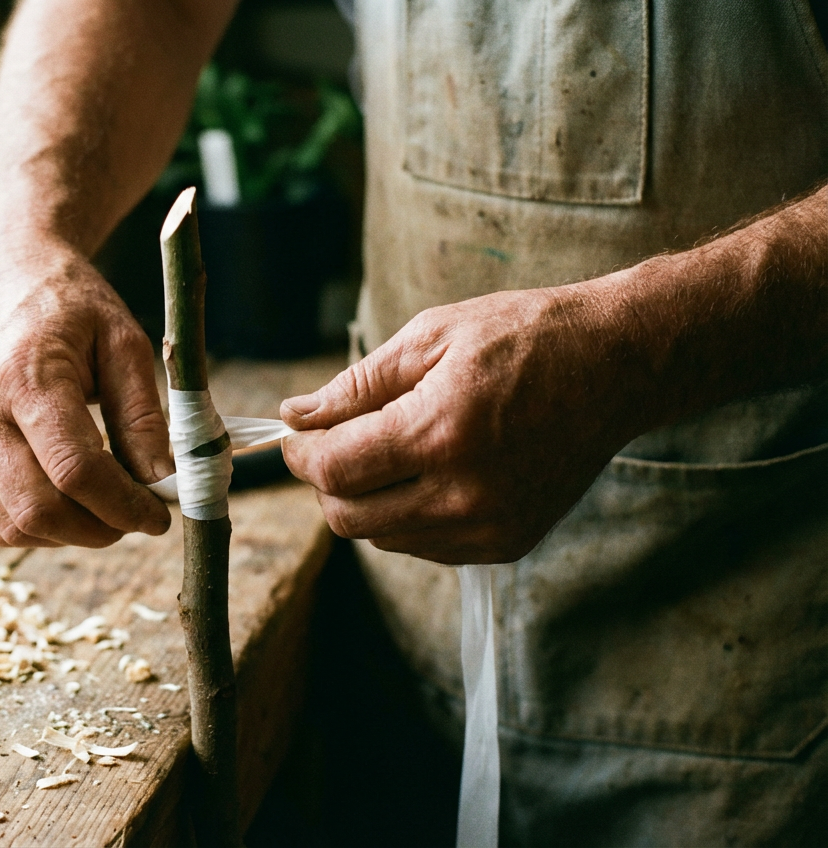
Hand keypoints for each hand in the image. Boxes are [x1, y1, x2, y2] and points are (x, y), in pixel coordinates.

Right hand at [0, 237, 172, 547]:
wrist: (3, 275)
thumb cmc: (68, 303)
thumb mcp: (123, 340)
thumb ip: (143, 412)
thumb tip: (159, 478)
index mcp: (25, 377)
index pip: (75, 470)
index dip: (123, 505)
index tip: (158, 516)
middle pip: (37, 509)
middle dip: (97, 530)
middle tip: (134, 518)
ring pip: (11, 524)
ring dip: (68, 534)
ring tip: (104, 507)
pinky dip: (37, 526)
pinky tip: (69, 502)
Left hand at [281, 284, 648, 563]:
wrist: (617, 367)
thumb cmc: (524, 338)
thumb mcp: (431, 337)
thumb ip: (356, 385)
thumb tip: (296, 415)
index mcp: (440, 434)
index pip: (335, 470)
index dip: (300, 454)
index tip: (294, 434)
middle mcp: (464, 494)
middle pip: (349, 517)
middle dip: (325, 481)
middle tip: (331, 443)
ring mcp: (489, 527)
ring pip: (383, 537)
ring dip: (365, 500)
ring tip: (387, 450)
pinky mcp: (507, 544)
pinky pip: (425, 546)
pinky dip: (406, 516)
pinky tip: (425, 473)